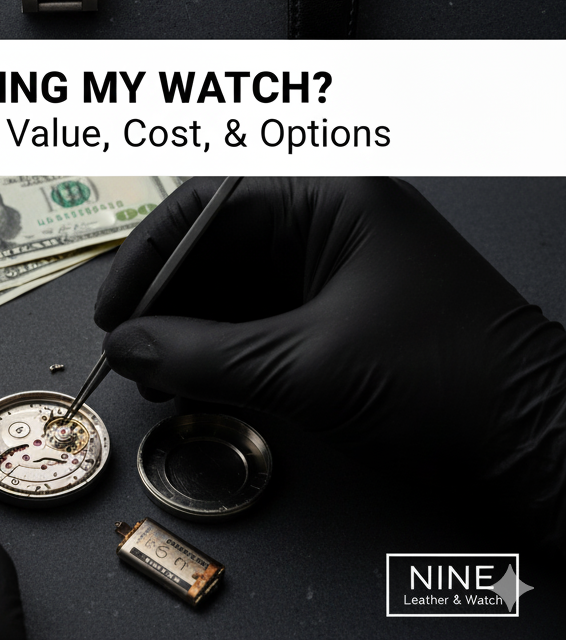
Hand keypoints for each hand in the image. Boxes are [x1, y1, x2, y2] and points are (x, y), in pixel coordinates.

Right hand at [96, 177, 565, 550]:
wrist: (540, 444)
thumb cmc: (446, 378)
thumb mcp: (306, 364)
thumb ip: (202, 354)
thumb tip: (127, 349)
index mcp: (331, 195)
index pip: (210, 203)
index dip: (151, 254)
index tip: (115, 307)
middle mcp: (329, 220)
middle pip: (218, 245)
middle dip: (168, 299)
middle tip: (129, 348)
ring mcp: (336, 267)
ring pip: (235, 285)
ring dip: (189, 328)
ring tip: (155, 375)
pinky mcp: (339, 312)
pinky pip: (260, 317)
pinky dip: (222, 348)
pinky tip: (193, 380)